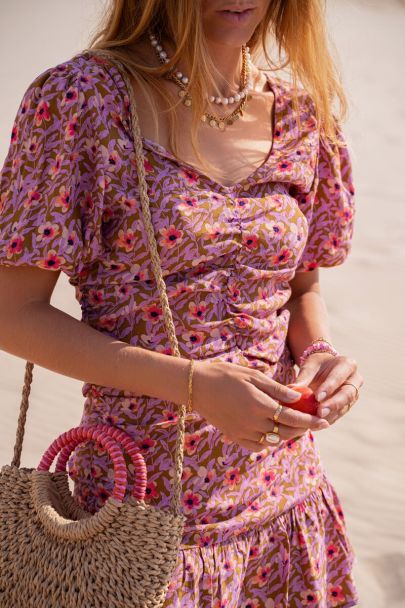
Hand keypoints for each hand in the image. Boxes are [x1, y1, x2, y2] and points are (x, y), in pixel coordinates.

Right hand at [191, 360, 329, 451]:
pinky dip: (269, 442)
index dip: (310, 420)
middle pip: (286, 432)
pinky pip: (257, 446)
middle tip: (315, 424)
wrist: (197, 387)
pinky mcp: (234, 436)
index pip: (292, 417)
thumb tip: (299, 397)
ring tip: (297, 427)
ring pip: (273, 440)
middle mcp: (253, 422)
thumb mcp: (254, 376)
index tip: (324, 421)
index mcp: (259, 405)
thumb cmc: (226, 375)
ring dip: (288, 435)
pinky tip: (274, 434)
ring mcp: (243, 432)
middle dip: (303, 429)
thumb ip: (276, 389)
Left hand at [291, 352, 363, 423]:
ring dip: (330, 415)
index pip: (339, 376)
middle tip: (320, 413)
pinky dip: (327, 420)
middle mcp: (355, 380)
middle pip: (347, 394)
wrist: (324, 370)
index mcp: (347, 365)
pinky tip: (316, 424)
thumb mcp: (309, 367)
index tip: (317, 397)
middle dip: (333, 405)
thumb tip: (290, 389)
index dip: (329, 387)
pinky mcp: (348, 406)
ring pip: (344, 407)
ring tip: (315, 422)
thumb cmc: (316, 366)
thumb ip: (303, 378)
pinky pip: (339, 415)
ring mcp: (353, 395)